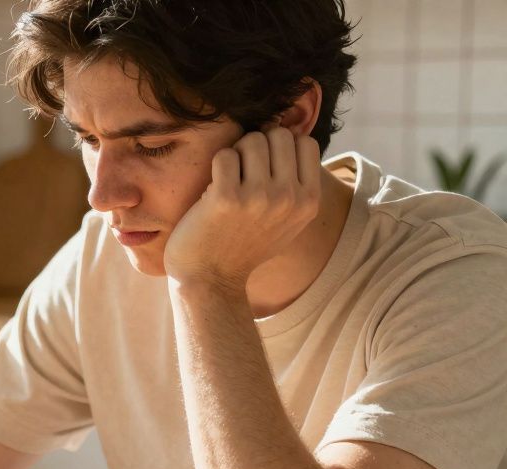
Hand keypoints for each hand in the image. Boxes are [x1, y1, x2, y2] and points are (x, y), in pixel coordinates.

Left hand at [163, 126, 320, 288]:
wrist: (211, 280)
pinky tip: (213, 187)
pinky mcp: (227, 199)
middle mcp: (289, 198)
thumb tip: (292, 134)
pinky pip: (224, 155)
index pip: (304, 142)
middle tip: (241, 170)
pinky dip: (216, 165)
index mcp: (309, 202)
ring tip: (228, 178)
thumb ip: (296, 184)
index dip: (281, 146)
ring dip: (235, 154)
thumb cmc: (244, 245)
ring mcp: (259, 198)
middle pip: (278, 136)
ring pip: (251, 140)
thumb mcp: (287, 221)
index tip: (264, 165)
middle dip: (256, 145)